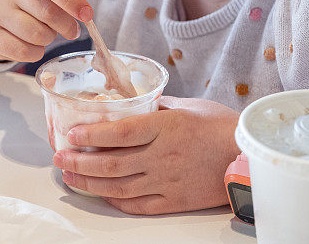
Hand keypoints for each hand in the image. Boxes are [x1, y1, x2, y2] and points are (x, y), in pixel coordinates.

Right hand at [0, 0, 90, 62]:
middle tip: (72, 30)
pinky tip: (34, 44)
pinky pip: (24, 51)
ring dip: (50, 38)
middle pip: (47, 12)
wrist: (2, 15)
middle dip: (66, 25)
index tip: (87, 14)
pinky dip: (36, 52)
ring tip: (47, 32)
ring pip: (36, 34)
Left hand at [53, 96, 240, 214]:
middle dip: (79, 161)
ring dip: (89, 182)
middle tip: (59, 157)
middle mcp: (163, 155)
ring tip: (70, 176)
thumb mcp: (188, 105)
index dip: (91, 134)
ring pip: (119, 186)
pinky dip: (116, 201)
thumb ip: (158, 107)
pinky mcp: (175, 201)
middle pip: (111, 162)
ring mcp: (168, 181)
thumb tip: (132, 104)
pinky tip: (101, 194)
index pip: (120, 131)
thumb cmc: (221, 126)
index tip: (70, 134)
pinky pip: (138, 205)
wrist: (249, 157)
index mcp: (166, 127)